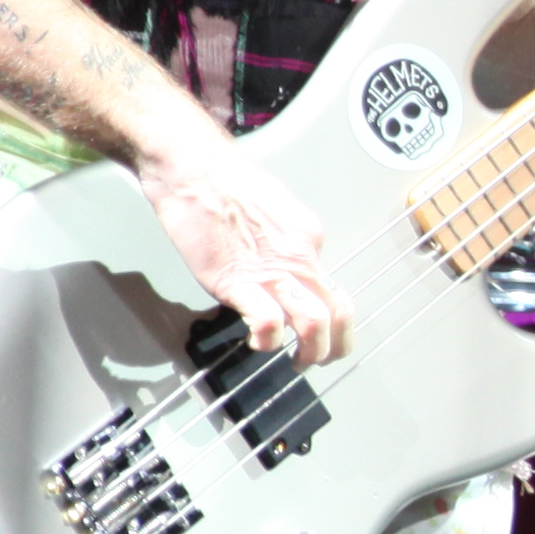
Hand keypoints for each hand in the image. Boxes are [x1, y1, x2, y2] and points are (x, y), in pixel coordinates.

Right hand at [136, 135, 355, 358]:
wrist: (195, 171)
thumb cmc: (227, 184)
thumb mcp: (275, 212)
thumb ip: (286, 243)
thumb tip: (286, 267)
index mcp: (309, 241)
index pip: (336, 289)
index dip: (336, 319)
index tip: (325, 333)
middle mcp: (301, 258)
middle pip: (339, 313)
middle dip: (335, 346)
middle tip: (320, 359)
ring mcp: (272, 273)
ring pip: (314, 323)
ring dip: (311, 353)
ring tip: (297, 362)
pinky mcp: (238, 283)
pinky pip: (269, 322)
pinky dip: (269, 340)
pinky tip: (258, 342)